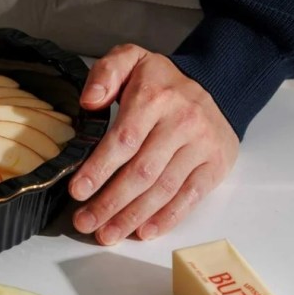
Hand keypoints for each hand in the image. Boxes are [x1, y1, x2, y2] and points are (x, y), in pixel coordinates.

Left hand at [69, 44, 238, 244]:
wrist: (216, 84)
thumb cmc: (159, 82)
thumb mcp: (130, 60)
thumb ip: (106, 73)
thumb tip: (89, 100)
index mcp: (155, 97)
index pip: (123, 140)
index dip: (99, 169)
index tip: (77, 191)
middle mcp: (183, 122)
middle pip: (142, 172)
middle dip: (110, 202)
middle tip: (84, 222)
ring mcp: (202, 146)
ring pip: (163, 189)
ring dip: (132, 217)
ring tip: (106, 234)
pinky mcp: (216, 164)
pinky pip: (190, 197)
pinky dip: (166, 218)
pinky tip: (142, 232)